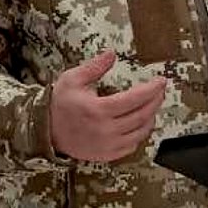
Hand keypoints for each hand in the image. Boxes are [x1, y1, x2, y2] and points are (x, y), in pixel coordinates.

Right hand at [50, 50, 166, 162]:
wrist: (46, 131)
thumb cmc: (60, 103)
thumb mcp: (73, 79)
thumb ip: (95, 67)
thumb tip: (112, 53)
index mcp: (99, 109)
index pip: (135, 99)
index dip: (152, 89)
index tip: (161, 81)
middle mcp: (106, 130)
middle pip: (142, 115)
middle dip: (156, 101)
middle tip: (161, 90)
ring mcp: (107, 145)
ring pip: (140, 132)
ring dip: (151, 117)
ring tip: (153, 105)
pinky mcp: (106, 155)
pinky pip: (131, 146)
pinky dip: (140, 134)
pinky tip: (141, 124)